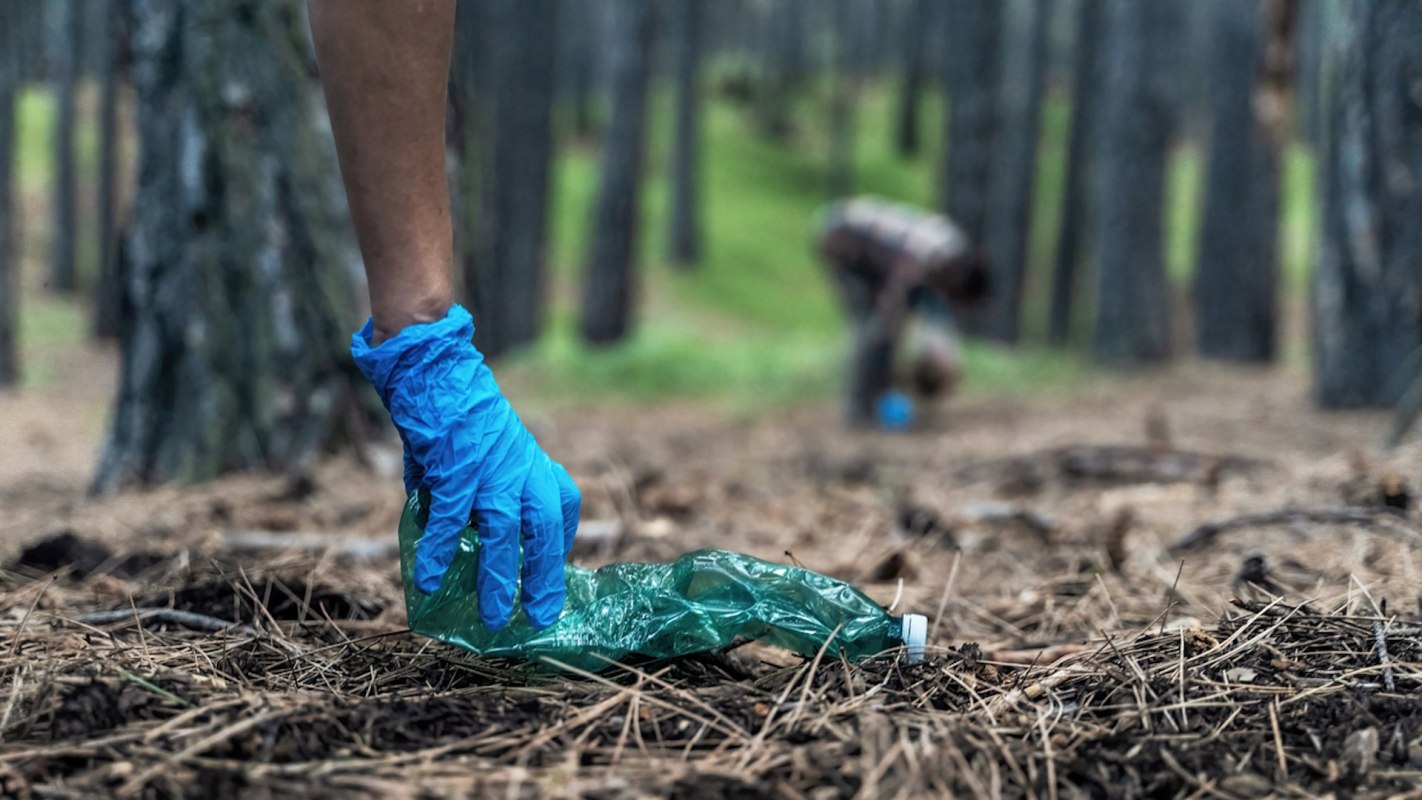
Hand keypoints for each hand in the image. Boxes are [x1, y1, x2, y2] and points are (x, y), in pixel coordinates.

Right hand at [352, 305, 580, 629]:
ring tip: (493, 616)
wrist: (434, 365)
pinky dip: (438, 550)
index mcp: (530, 459)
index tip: (554, 567)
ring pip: (506, 531)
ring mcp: (490, 468)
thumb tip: (443, 524)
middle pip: (545, 527)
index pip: (561, 504)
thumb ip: (476, 485)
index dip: (561, 539)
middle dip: (545, 573)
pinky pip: (450, 519)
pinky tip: (426, 579)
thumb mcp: (485, 444)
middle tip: (541, 615)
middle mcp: (519, 466)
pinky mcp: (456, 469)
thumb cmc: (455, 406)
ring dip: (500, 576)